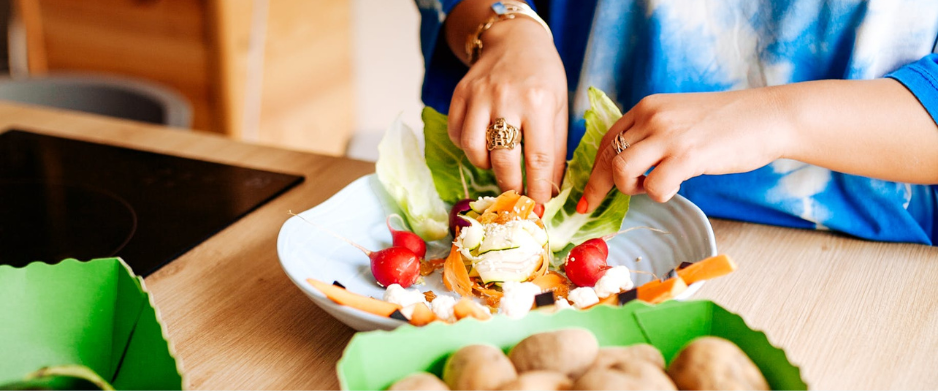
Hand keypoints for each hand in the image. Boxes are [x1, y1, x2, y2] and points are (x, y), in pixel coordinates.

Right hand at [446, 18, 567, 204]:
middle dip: (510, 186)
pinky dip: (467, 147)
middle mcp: (507, 98)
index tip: (539, 206)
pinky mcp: (460, 94)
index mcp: (539, 102)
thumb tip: (550, 189)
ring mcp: (479, 95)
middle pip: (503, 158)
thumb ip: (555, 148)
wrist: (513, 40)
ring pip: (473, 148)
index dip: (538, 187)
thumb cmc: (542, 76)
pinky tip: (481, 144)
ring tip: (498, 164)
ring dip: (485, 165)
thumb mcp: (559, 107)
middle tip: (516, 196)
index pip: (538, 157)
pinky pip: (457, 133)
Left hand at [580, 88, 793, 211]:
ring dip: (631, 189)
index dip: (593, 169)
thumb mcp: (679, 116)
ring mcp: (668, 136)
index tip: (587, 192)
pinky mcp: (687, 156)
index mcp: (647, 107)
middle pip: (607, 158)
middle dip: (596, 188)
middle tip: (592, 207)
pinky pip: (653, 187)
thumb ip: (652, 133)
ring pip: (621, 172)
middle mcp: (652, 117)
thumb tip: (625, 165)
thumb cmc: (726, 123)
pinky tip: (675, 188)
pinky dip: (659, 195)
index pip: (606, 140)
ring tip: (652, 187)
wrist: (767, 117)